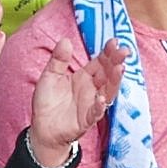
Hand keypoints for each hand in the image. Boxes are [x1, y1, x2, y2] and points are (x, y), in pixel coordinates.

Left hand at [28, 39, 126, 164]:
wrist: (42, 127)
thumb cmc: (48, 101)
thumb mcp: (50, 75)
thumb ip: (58, 59)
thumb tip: (65, 40)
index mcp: (84, 76)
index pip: (100, 62)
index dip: (108, 52)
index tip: (114, 41)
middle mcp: (92, 89)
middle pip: (107, 74)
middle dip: (116, 62)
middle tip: (124, 51)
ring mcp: (91, 104)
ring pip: (108, 91)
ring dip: (115, 80)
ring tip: (120, 68)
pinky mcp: (87, 119)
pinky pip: (96, 112)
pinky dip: (100, 106)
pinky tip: (101, 98)